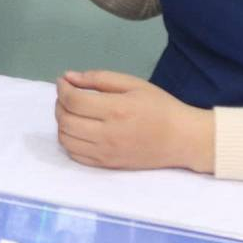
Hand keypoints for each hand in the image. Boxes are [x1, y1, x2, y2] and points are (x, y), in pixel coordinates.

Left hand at [53, 70, 212, 172]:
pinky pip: (75, 155)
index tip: (63, 82)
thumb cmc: (160, 107)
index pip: (73, 100)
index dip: (62, 88)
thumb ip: (99, 78)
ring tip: (73, 112)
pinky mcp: (107, 165)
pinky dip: (70, 141)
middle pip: (65, 120)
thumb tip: (69, 78)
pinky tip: (79, 130)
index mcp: (116, 110)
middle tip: (67, 96)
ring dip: (62, 123)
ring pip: (66, 139)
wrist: (183, 140)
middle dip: (59, 104)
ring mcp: (106, 153)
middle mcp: (108, 134)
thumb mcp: (133, 84)